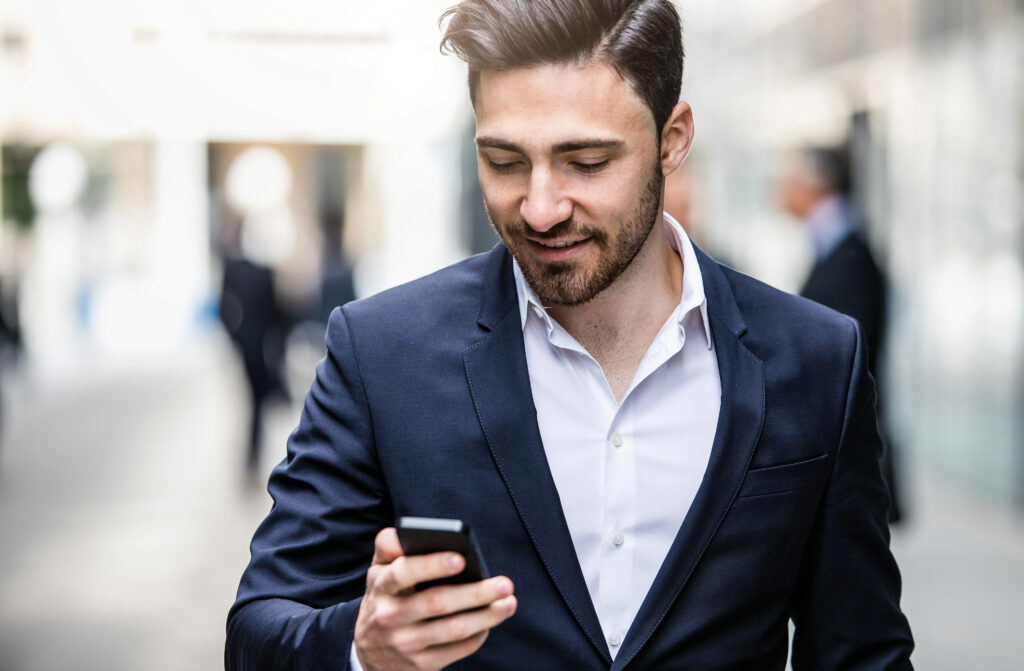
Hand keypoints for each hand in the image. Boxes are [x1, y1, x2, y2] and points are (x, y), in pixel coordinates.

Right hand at [354, 527, 516, 670]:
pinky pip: (457, 650)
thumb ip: (390, 546)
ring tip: (509, 603)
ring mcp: (405, 643)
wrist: (370, 650)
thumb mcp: (379, 570)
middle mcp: (390, 615)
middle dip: (475, 593)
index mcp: (381, 585)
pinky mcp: (420, 665)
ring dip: (486, 616)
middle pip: (436, 603)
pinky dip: (478, 635)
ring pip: (452, 630)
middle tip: (505, 584)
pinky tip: (491, 620)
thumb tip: (407, 532)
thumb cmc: (387, 596)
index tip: (461, 558)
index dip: (432, 565)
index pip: (403, 572)